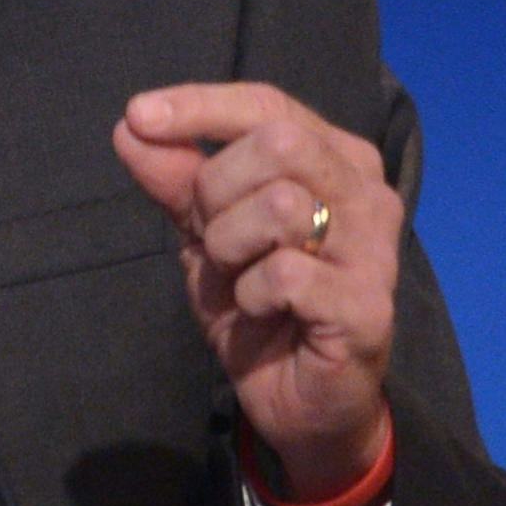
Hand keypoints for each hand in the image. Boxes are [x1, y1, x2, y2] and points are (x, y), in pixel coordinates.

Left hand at [113, 82, 396, 499]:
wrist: (298, 401)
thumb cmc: (260, 306)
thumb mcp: (205, 236)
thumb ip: (176, 182)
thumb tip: (131, 126)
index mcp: (336, 159)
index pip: (267, 104)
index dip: (199, 106)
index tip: (138, 116)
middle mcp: (367, 192)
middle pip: (276, 144)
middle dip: (217, 191)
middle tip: (215, 242)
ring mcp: (375, 248)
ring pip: (281, 204)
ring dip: (231, 248)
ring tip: (241, 282)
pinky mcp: (367, 305)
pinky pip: (284, 273)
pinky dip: (251, 295)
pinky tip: (263, 312)